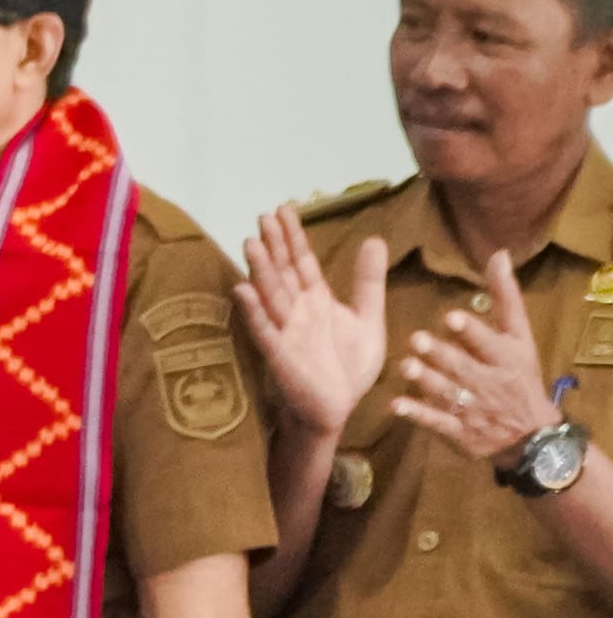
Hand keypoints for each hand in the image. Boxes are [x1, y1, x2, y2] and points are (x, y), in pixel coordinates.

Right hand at [236, 206, 391, 433]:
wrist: (338, 409)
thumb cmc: (348, 367)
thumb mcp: (368, 319)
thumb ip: (368, 282)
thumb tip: (375, 239)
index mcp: (316, 300)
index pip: (301, 262)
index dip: (292, 236)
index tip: (283, 209)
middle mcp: (296, 311)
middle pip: (282, 272)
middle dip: (273, 245)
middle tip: (263, 216)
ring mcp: (285, 332)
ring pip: (270, 295)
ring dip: (260, 270)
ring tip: (251, 242)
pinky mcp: (280, 355)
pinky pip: (264, 330)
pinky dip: (254, 312)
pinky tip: (243, 291)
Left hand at [391, 248, 564, 461]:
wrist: (531, 435)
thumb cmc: (521, 376)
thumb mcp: (520, 337)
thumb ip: (505, 297)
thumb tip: (499, 254)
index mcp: (507, 358)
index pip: (489, 343)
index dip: (471, 331)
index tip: (451, 317)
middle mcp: (490, 382)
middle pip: (464, 367)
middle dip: (441, 354)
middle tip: (416, 339)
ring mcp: (474, 409)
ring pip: (448, 393)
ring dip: (426, 381)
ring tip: (405, 366)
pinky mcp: (459, 432)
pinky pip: (437, 423)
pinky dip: (417, 414)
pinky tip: (395, 406)